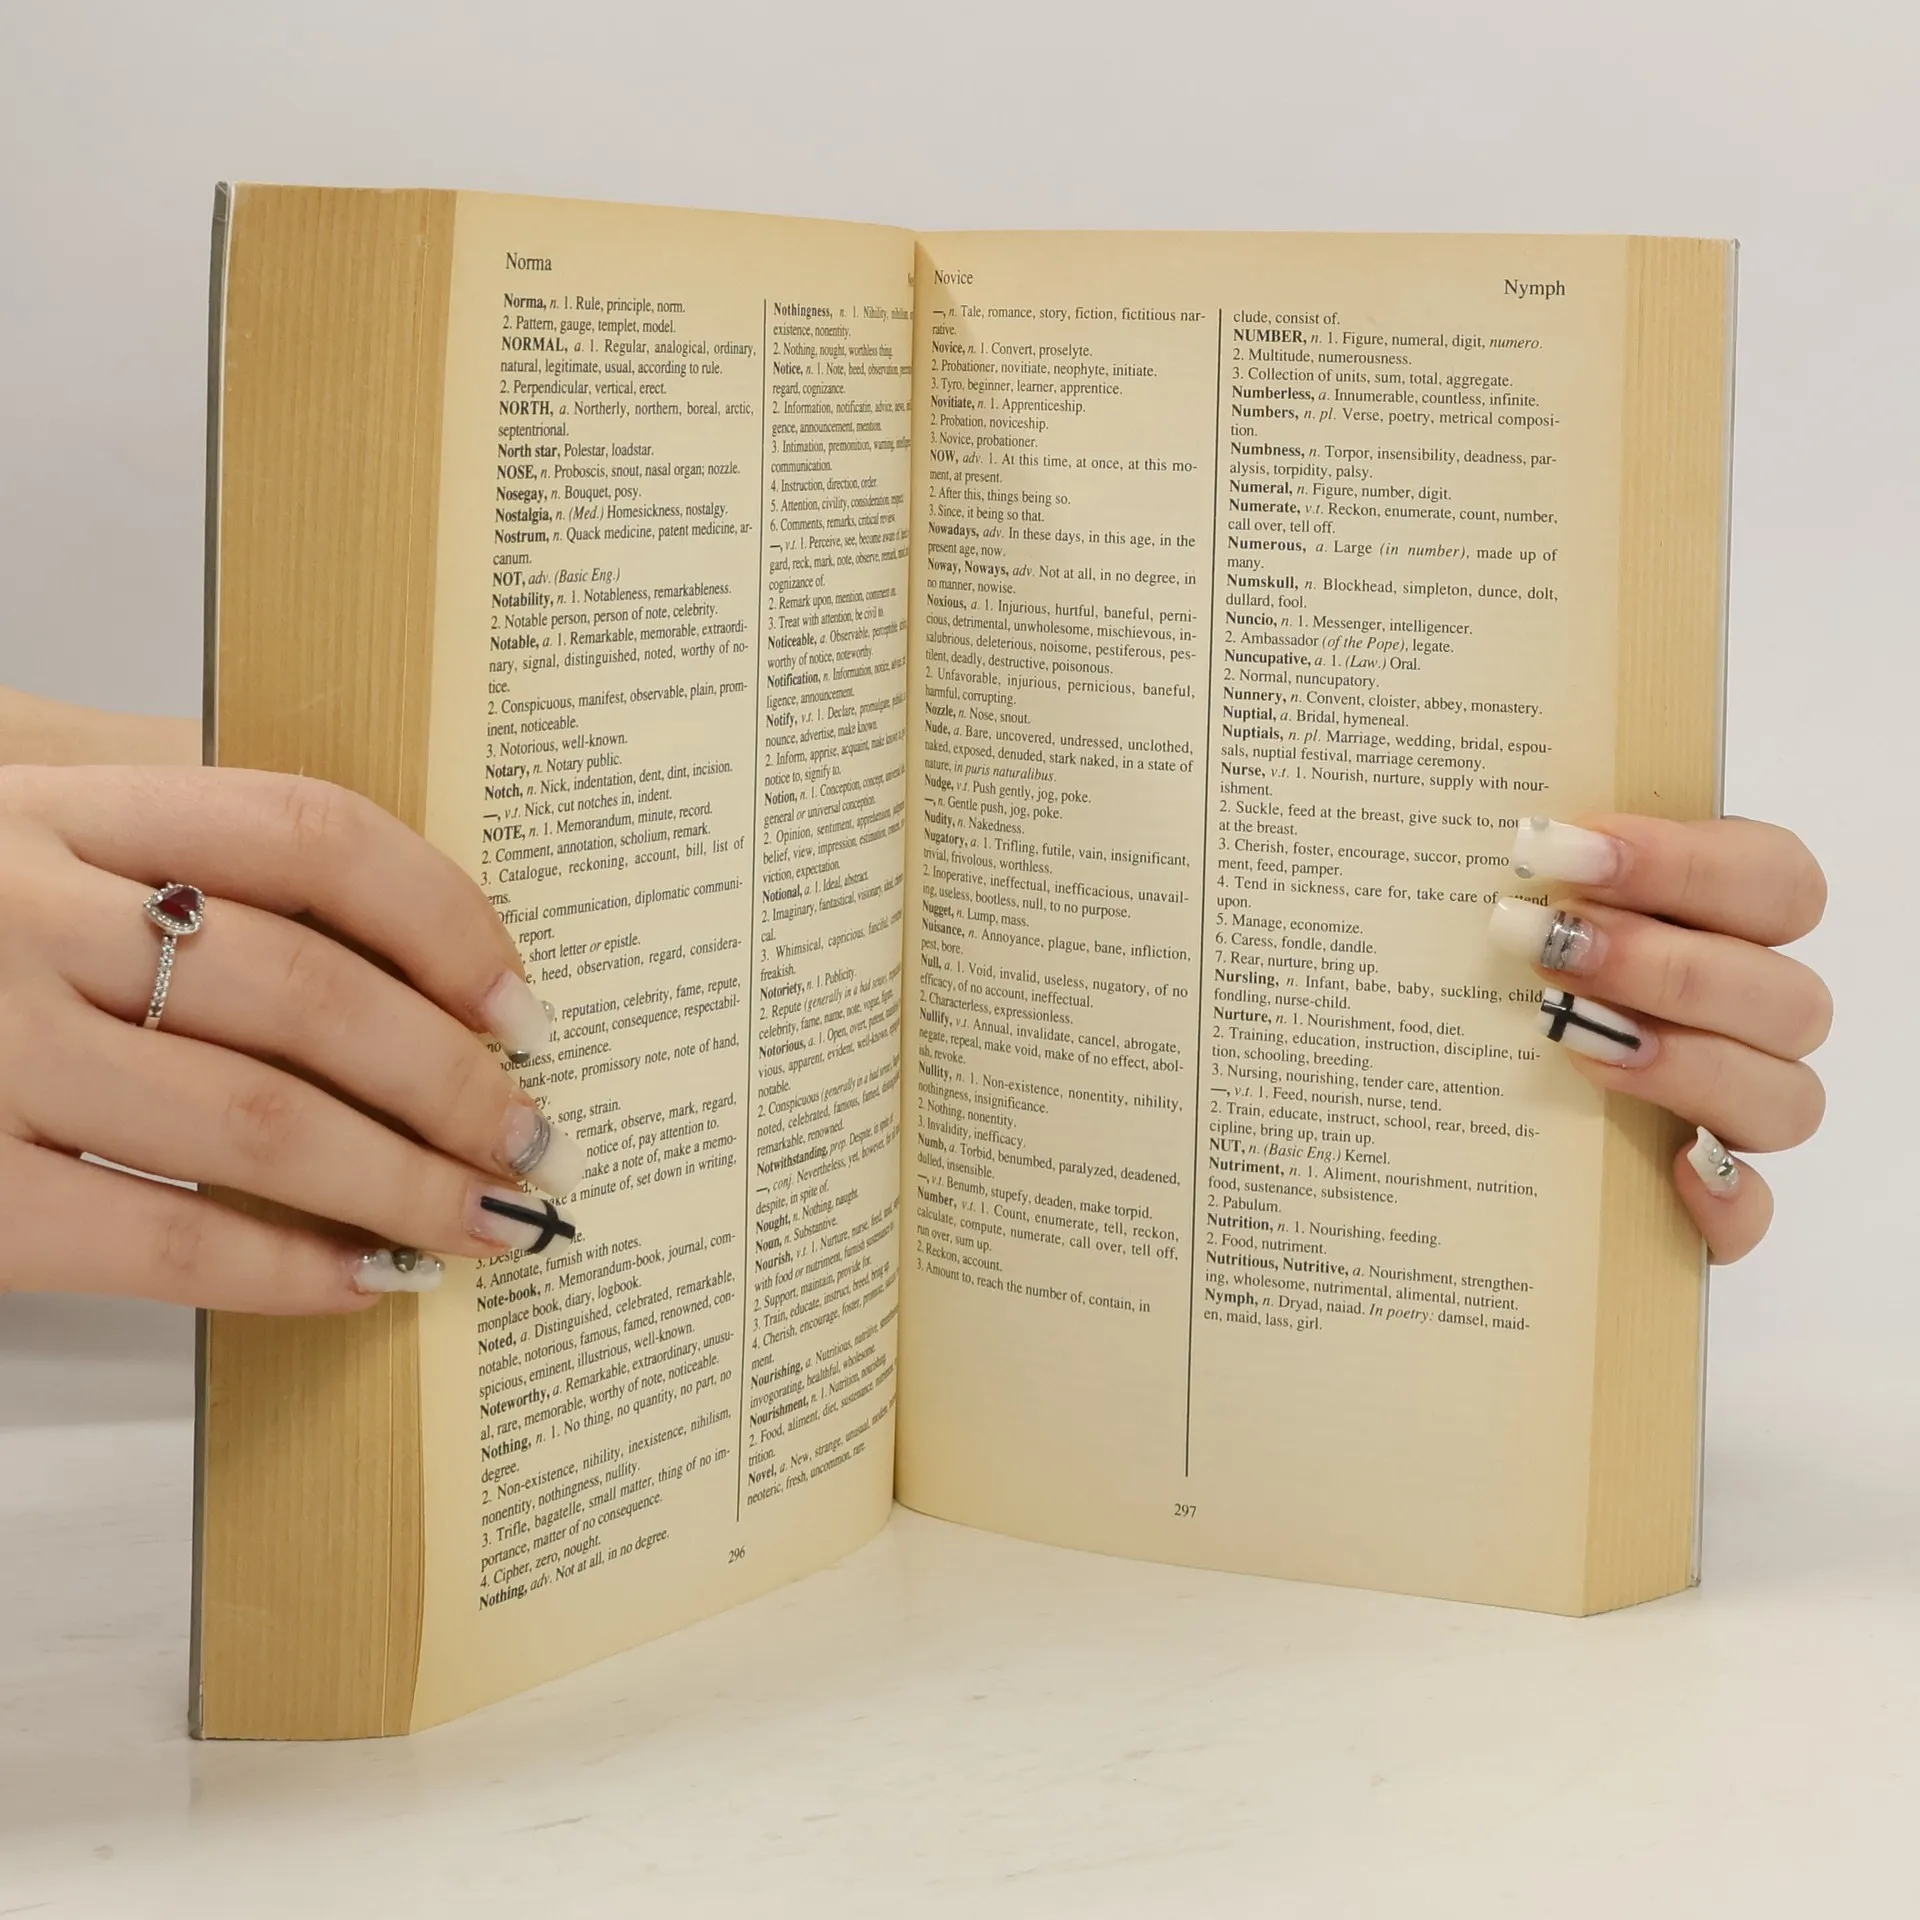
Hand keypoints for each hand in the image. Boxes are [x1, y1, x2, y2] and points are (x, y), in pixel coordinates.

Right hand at [0, 766, 582, 1312]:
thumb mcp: (8, 808)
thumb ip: (155, 818)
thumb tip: (381, 904)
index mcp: (58, 807)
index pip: (310, 835)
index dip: (444, 922)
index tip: (520, 1003)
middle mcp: (21, 911)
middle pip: (309, 991)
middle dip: (450, 1081)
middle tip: (528, 1137)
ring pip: (257, 1119)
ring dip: (400, 1184)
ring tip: (480, 1221)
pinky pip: (161, 1233)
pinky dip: (284, 1269)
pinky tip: (360, 1283)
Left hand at [1490, 814, 1829, 1262]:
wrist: (1426, 1122)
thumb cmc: (1483, 988)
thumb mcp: (1497, 924)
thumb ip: (1523, 881)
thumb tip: (1489, 834)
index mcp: (1720, 932)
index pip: (1773, 881)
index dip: (1683, 861)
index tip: (1564, 851)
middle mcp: (1746, 1024)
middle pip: (1786, 992)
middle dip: (1666, 963)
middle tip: (1550, 946)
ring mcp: (1735, 1119)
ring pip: (1787, 1096)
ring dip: (1686, 1063)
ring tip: (1570, 1040)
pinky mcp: (1709, 1208)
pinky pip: (1752, 1213)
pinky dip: (1725, 1198)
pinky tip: (1670, 1172)